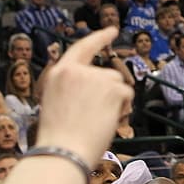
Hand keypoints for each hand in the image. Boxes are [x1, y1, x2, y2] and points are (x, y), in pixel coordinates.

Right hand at [33, 27, 134, 167]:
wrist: (63, 152)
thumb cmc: (59, 138)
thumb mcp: (57, 103)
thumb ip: (74, 89)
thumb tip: (94, 91)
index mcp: (58, 74)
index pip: (82, 48)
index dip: (99, 38)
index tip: (111, 31)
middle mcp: (76, 70)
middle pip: (107, 74)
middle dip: (110, 92)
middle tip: (99, 115)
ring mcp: (95, 77)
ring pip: (118, 85)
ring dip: (115, 102)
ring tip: (96, 121)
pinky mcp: (111, 87)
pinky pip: (126, 95)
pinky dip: (123, 108)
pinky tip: (106, 121)